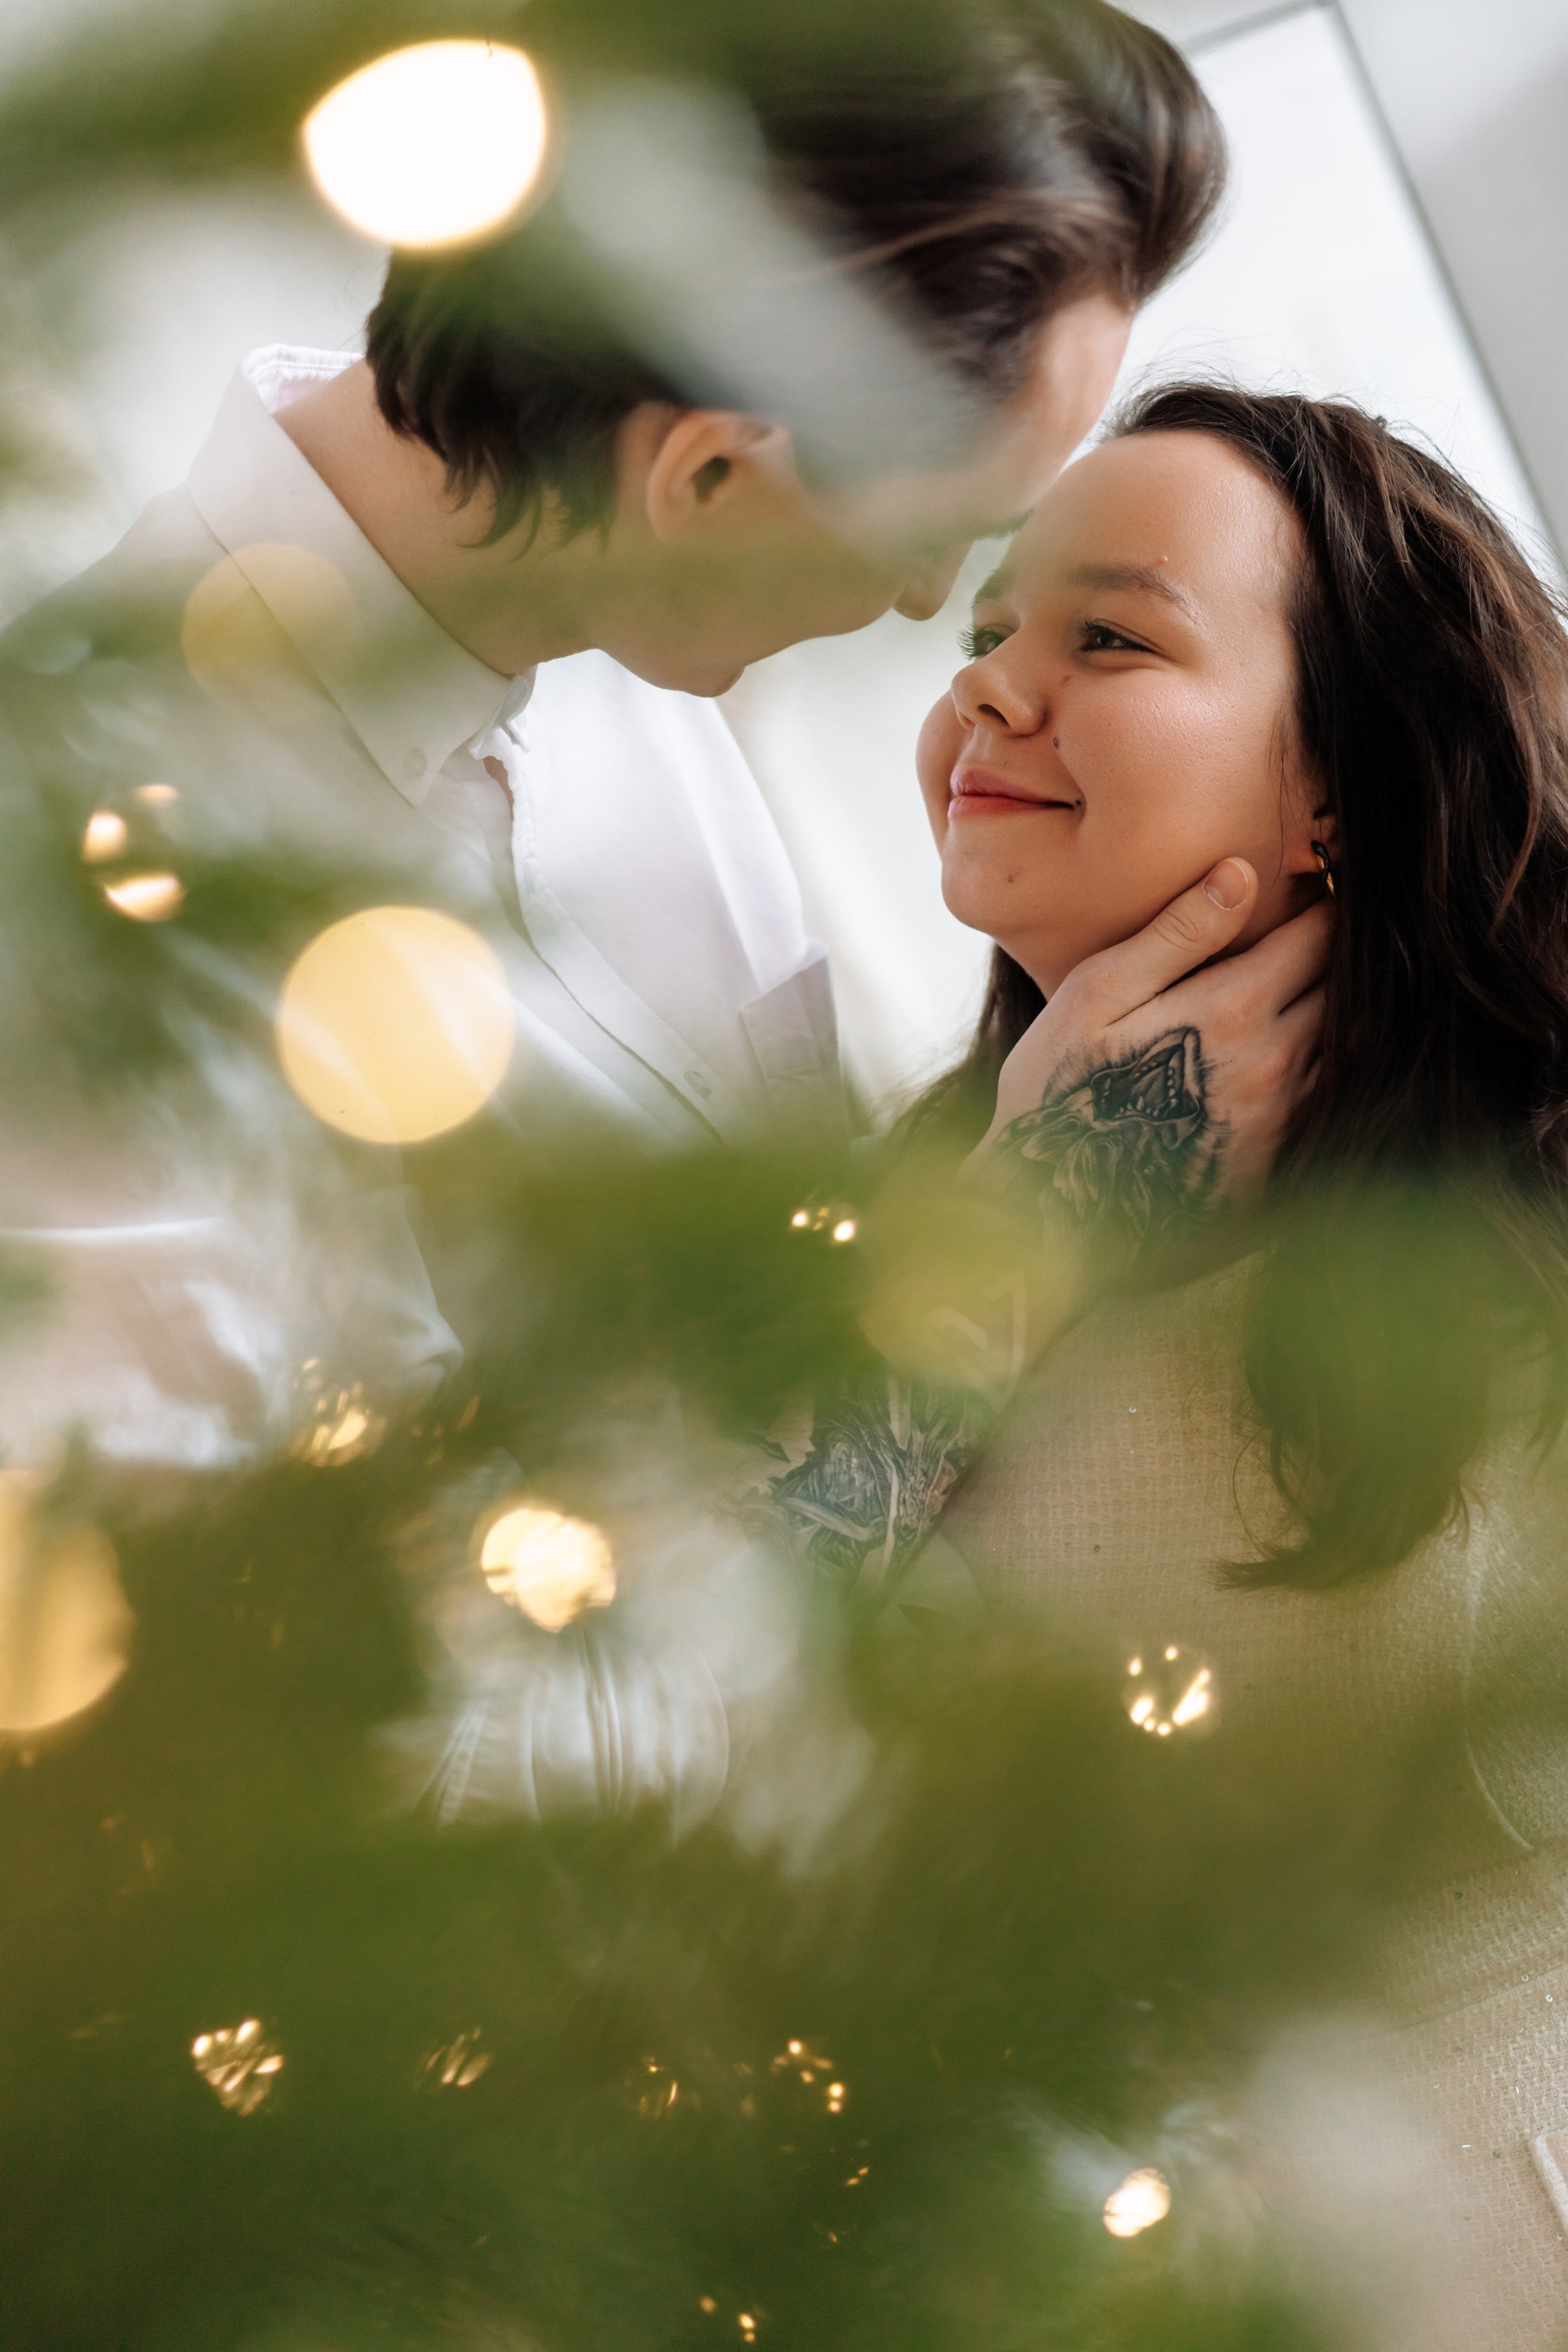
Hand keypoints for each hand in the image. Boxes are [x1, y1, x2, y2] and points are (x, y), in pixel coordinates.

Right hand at [967, 857, 1327, 1242]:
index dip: (1323, 903)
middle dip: (1336, 961)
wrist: (1049, 1222)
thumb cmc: (1059, 1098)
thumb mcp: (1097, 997)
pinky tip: (1288, 1072)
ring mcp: (1286, 1125)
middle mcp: (1279, 1066)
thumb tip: (1242, 873)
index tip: (1321, 883)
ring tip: (1308, 998)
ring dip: (1335, 1019)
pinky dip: (1325, 1078)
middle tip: (1318, 938)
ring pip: (1345, 1051)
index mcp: (1237, 1009)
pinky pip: (1330, 1109)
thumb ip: (1175, 934)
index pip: (1317, 935)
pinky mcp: (1283, 1173)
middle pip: (1344, 992)